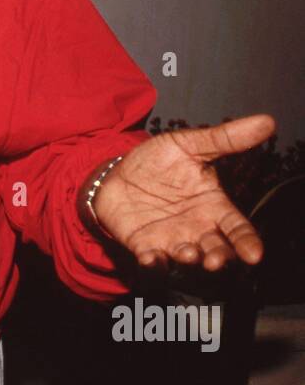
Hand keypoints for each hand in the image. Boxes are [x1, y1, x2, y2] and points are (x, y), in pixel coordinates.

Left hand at [90, 114, 275, 272]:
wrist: (116, 172)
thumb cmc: (158, 161)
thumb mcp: (189, 144)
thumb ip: (224, 139)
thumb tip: (267, 121)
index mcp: (212, 206)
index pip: (235, 227)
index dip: (246, 241)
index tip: (255, 255)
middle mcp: (196, 228)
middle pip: (215, 249)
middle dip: (219, 257)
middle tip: (216, 260)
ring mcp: (171, 239)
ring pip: (187, 258)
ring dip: (189, 260)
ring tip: (189, 254)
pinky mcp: (145, 246)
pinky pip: (152, 260)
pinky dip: (153, 263)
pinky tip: (152, 259)